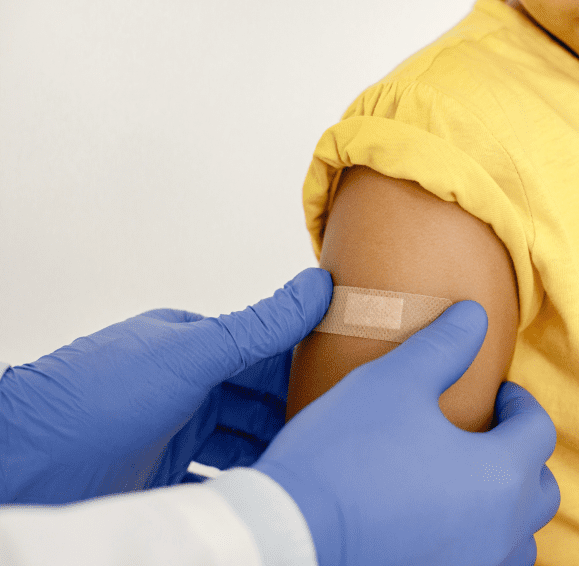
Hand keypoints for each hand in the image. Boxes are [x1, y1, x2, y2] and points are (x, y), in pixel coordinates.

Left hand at [0, 268, 331, 504]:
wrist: (28, 464)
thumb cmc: (97, 398)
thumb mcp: (192, 352)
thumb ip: (258, 326)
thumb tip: (317, 285)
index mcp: (192, 345)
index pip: (264, 349)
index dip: (307, 360)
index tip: (349, 375)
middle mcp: (184, 386)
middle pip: (256, 398)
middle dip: (295, 409)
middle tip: (337, 427)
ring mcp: (172, 432)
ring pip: (239, 438)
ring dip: (271, 448)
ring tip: (308, 462)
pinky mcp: (160, 476)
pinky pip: (215, 476)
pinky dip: (241, 481)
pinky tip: (264, 489)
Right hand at [253, 300, 559, 565]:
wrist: (290, 535)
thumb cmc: (343, 457)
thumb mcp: (394, 381)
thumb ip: (444, 345)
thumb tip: (475, 315)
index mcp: (500, 474)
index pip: (538, 430)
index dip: (520, 403)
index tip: (497, 393)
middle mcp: (500, 530)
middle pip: (541, 490)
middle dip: (523, 455)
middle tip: (487, 433)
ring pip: (518, 539)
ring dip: (508, 507)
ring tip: (469, 481)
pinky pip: (485, 564)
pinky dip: (481, 542)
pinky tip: (444, 522)